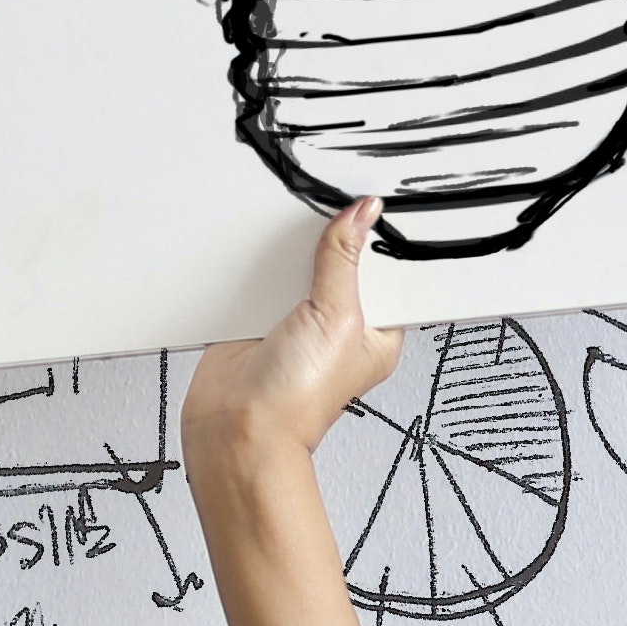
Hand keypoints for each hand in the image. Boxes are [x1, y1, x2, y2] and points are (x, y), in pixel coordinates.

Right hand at [181, 200, 402, 480]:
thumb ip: (344, 261)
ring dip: (291, 249)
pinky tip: (257, 244)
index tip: (377, 204)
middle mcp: (339, 325)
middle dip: (334, 236)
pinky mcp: (260, 316)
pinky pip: (262, 276)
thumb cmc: (300, 398)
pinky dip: (257, 262)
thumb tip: (362, 215)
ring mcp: (298, 319)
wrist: (237, 425)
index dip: (384, 241)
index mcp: (378, 331)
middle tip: (331, 200)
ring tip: (292, 219)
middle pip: (343, 262)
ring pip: (299, 265)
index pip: (390, 274)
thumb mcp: (337, 316)